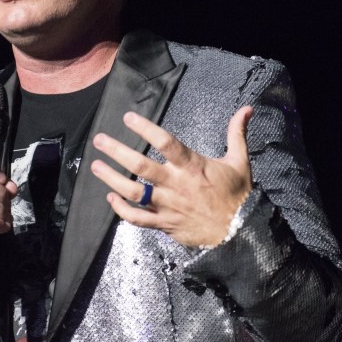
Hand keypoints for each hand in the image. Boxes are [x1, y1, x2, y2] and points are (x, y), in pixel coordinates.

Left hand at [90, 106, 253, 247]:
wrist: (239, 232)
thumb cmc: (237, 196)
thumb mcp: (240, 161)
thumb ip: (237, 133)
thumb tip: (246, 109)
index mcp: (192, 166)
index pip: (165, 142)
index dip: (145, 129)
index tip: (128, 118)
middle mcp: (175, 184)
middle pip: (140, 166)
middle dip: (117, 151)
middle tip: (99, 140)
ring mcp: (167, 205)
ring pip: (133, 192)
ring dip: (111, 178)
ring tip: (95, 166)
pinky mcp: (164, 223)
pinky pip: (137, 218)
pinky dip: (121, 209)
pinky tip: (110, 197)